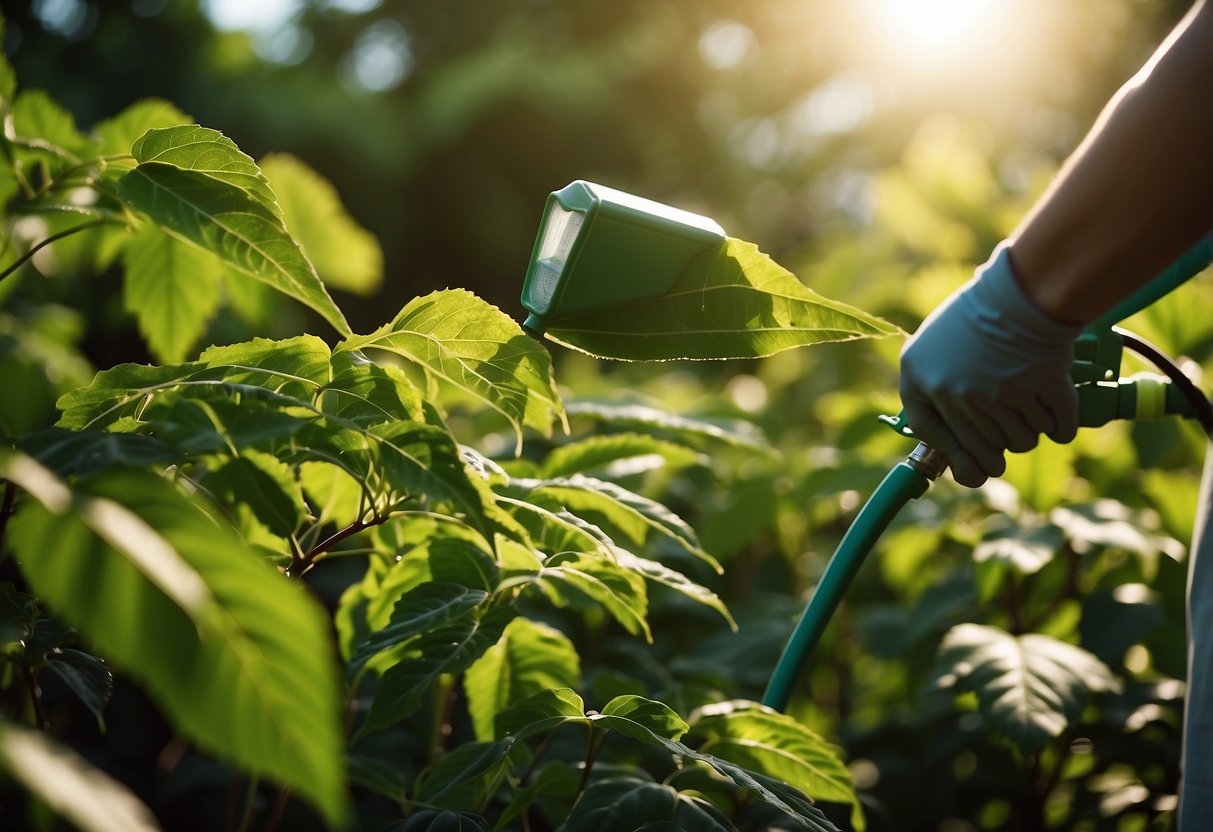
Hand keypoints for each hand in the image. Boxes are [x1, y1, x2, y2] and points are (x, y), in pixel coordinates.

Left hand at [898, 244, 1083, 486]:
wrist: (1018, 289)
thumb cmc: (971, 317)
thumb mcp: (927, 350)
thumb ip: (928, 393)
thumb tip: (950, 449)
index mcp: (926, 383)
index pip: (936, 437)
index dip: (958, 456)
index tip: (974, 467)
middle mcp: (961, 394)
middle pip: (984, 448)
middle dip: (997, 450)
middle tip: (1006, 441)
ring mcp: (1004, 393)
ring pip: (1022, 441)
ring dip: (1029, 431)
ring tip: (1028, 409)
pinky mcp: (1045, 386)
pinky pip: (1059, 429)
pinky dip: (1061, 427)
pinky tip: (1058, 418)